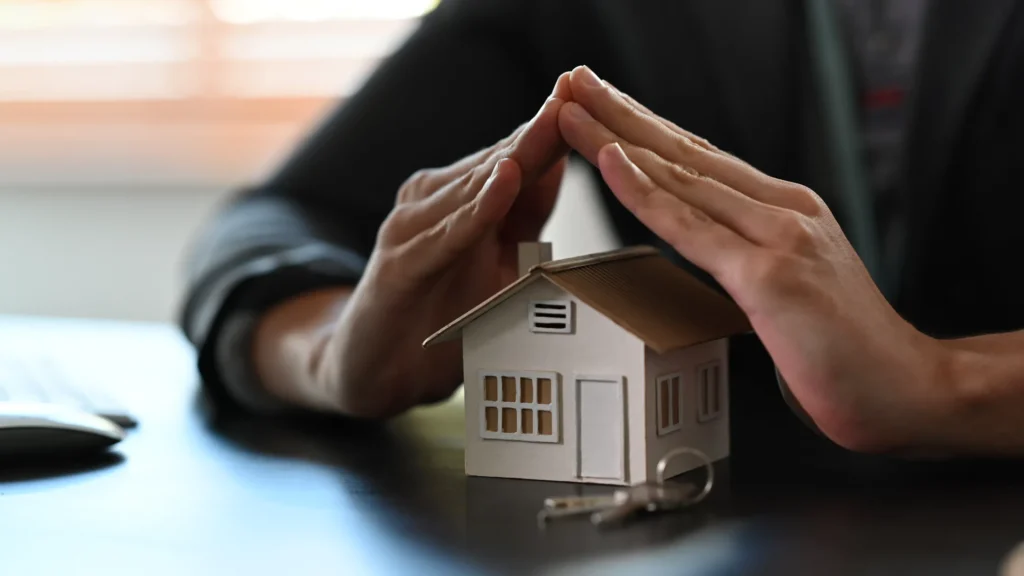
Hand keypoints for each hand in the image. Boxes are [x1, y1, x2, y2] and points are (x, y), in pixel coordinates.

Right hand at [316, 75, 572, 417]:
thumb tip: (559, 164)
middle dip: (541, 127)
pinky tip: (506, 183)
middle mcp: (432, 201)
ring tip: (554, 120)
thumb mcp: (495, 263)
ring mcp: (411, 228)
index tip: (588, 92)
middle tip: (578, 87)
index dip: (552, 126)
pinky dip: (478, 210)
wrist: (376, 370)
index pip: (515, 157)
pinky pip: (447, 235)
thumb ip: (523, 217)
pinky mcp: (399, 265)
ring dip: (518, 155)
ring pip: (474, 189)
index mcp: (460, 199)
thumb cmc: (438, 314)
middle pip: (498, 161)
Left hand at [557, 66, 951, 451]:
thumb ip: (752, 260)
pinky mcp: (768, 275)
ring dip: (617, 137)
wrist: (909, 389)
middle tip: (576, 83)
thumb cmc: (848, 351)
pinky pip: (690, 227)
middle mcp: (782, 210)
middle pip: (684, 152)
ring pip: (680, 177)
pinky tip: (611, 161)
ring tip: (574, 108)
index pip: (701, 160)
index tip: (607, 107)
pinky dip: (644, 192)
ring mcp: (777, 237)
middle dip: (622, 114)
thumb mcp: (794, 286)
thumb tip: (710, 258)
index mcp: (785, 210)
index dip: (649, 131)